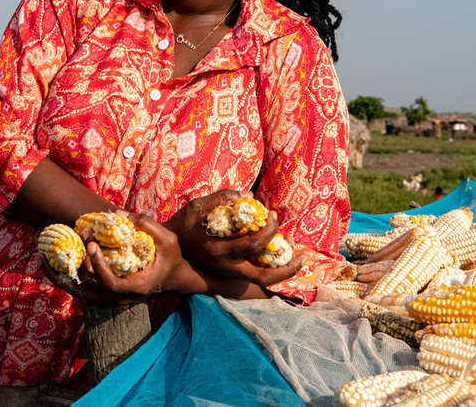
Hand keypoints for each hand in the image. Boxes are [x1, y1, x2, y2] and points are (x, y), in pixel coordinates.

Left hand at [39, 212, 204, 306]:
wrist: (174, 277)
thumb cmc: (172, 257)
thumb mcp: (168, 239)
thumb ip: (146, 224)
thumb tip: (115, 214)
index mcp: (135, 288)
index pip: (110, 284)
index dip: (98, 266)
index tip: (92, 244)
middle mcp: (120, 298)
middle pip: (86, 291)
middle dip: (69, 268)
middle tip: (58, 246)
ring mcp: (110, 298)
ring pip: (78, 291)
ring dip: (58, 274)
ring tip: (41, 257)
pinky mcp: (104, 293)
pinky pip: (80, 287)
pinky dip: (65, 275)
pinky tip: (51, 260)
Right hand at [165, 189, 304, 286]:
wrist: (169, 251)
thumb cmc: (183, 226)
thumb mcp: (196, 207)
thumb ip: (221, 198)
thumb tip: (248, 195)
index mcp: (219, 251)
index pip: (253, 244)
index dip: (268, 230)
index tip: (273, 215)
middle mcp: (227, 268)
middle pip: (264, 277)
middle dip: (288, 269)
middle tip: (306, 256)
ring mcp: (230, 274)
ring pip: (263, 280)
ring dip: (283, 270)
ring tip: (298, 256)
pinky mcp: (232, 274)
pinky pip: (257, 275)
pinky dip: (272, 267)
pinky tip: (281, 254)